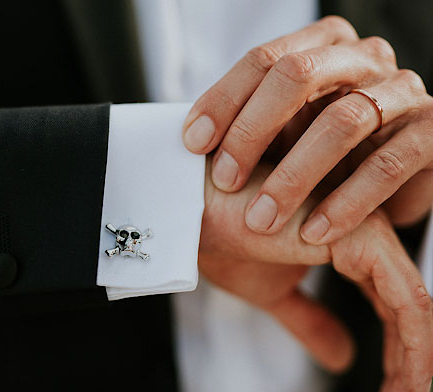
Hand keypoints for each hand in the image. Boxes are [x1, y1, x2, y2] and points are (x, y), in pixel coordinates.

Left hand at [184, 15, 432, 244]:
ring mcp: (403, 91)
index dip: (224, 100)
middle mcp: (364, 58)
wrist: (392, 184)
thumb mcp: (281, 131)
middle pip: (299, 75)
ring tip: (262, 219)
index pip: (264, 59)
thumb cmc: (321, 151)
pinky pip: (387, 164)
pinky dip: (346, 202)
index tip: (192, 144)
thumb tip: (184, 140)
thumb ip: (242, 124)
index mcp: (320, 46)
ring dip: (295, 176)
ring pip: (343, 120)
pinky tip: (315, 233)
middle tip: (223, 181)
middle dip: (252, 130)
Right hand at [200, 162, 432, 388]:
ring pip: (414, 305)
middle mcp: (366, 231)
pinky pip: (406, 300)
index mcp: (347, 242)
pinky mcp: (364, 239)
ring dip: (415, 357)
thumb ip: (310, 321)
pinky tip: (406, 375)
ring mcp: (368, 231)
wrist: (190, 215)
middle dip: (412, 357)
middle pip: (407, 305)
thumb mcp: (272, 294)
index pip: (390, 301)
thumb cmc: (219, 237)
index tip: (393, 387)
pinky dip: (413, 342)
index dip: (398, 347)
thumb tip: (343, 357)